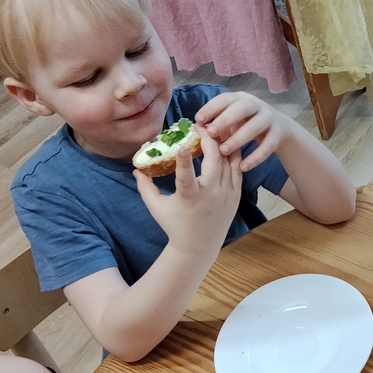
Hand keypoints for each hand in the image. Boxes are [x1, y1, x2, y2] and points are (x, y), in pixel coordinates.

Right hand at [134, 126, 241, 253]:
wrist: (199, 245)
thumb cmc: (174, 225)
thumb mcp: (156, 207)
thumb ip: (145, 187)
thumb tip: (135, 169)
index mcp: (190, 198)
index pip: (186, 178)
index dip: (183, 162)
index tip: (181, 146)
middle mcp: (211, 194)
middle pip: (214, 162)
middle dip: (208, 140)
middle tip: (199, 126)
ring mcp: (226, 194)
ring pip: (229, 161)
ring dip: (222, 143)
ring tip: (215, 128)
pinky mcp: (236, 194)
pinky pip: (237, 168)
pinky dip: (232, 154)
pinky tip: (226, 142)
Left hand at [195, 92, 288, 171]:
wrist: (278, 127)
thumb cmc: (246, 122)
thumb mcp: (233, 118)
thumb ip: (218, 121)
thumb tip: (197, 127)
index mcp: (241, 98)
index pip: (225, 99)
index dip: (212, 108)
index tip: (198, 119)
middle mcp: (256, 105)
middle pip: (242, 108)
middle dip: (225, 119)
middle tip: (211, 132)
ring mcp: (269, 119)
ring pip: (255, 127)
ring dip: (238, 138)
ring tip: (224, 151)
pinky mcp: (277, 134)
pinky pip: (267, 146)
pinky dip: (255, 157)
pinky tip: (243, 167)